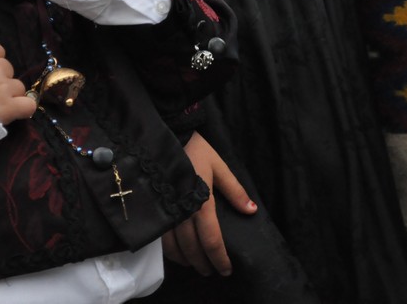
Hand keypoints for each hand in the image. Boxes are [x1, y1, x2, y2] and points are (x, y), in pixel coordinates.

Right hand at [162, 132, 256, 276]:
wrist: (167, 135)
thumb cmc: (195, 150)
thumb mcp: (219, 167)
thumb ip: (235, 191)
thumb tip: (251, 211)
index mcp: (202, 202)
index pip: (212, 240)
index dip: (220, 258)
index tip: (226, 269)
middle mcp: (183, 211)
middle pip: (193, 249)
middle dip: (204, 264)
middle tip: (212, 271)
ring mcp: (167, 210)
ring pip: (175, 247)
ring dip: (186, 260)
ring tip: (196, 264)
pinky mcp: (155, 208)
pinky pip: (161, 238)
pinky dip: (170, 251)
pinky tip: (177, 253)